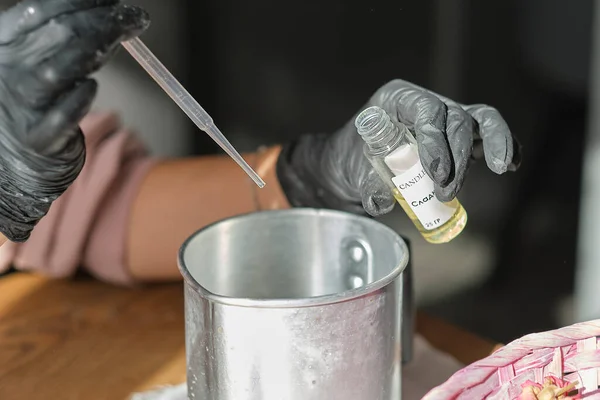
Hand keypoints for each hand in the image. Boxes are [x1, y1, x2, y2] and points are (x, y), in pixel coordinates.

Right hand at [0, 0, 148, 241]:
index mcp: (7, 47)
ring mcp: (22, 106)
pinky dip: (78, 99)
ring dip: (91, 53)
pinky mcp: (38, 139)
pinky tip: (91, 87)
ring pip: (55, 73)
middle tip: (134, 18)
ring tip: (119, 42)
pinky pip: (61, 117)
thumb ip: (69, 41)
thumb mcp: (40, 62)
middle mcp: (10, 72)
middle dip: (98, 22)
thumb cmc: (35, 102)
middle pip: (54, 37)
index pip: (36, 13)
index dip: (75, 3)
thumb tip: (115, 17)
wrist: (15, 156)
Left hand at [277, 79, 521, 215]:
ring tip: (500, 168)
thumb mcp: (353, 172)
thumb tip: (382, 202)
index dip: (436, 140)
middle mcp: (426, 104)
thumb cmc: (351, 161)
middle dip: (457, 159)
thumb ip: (368, 186)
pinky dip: (503, 146)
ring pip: (479, 121)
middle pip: (456, 120)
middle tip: (445, 192)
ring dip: (492, 145)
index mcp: (397, 99)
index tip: (435, 173)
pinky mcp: (459, 138)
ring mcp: (446, 119)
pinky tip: (512, 164)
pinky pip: (487, 134)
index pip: (426, 110)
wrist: (353, 167)